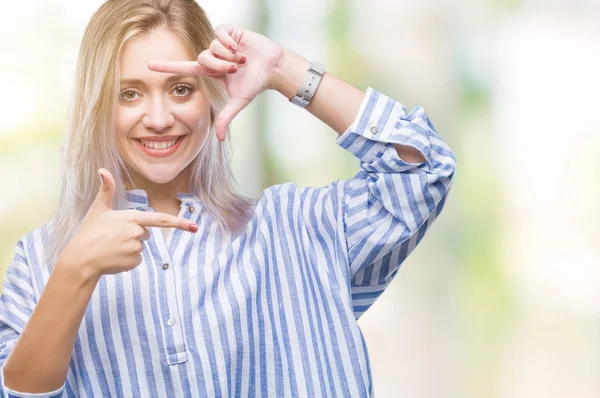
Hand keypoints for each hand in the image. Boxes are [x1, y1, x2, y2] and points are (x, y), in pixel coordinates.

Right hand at [58, 169, 197, 279]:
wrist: (81, 258)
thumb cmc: (89, 232)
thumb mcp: (98, 209)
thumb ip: (106, 189)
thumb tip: (102, 170)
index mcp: (132, 217)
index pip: (161, 219)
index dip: (179, 223)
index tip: (195, 227)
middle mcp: (137, 232)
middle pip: (146, 233)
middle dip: (133, 234)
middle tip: (114, 236)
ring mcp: (136, 249)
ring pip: (141, 247)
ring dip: (129, 247)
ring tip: (112, 247)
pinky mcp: (134, 262)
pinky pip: (137, 260)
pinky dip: (127, 260)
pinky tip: (114, 257)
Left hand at [147, 25, 283, 140]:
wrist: (272, 67)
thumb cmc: (255, 83)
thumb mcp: (238, 102)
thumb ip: (225, 119)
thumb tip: (219, 140)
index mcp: (211, 70)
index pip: (184, 68)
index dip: (167, 67)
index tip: (148, 66)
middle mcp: (213, 55)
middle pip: (203, 58)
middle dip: (219, 65)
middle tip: (235, 69)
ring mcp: (220, 43)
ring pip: (213, 47)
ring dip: (229, 55)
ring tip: (242, 59)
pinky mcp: (229, 31)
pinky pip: (220, 34)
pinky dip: (230, 42)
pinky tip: (240, 46)